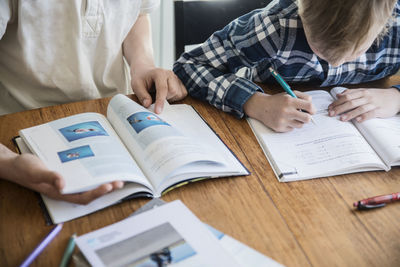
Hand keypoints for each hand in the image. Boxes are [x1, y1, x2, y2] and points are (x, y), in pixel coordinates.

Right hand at [6, 153, 123, 204]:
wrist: (15, 164)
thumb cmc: (24, 169)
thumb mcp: (36, 171)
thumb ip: (49, 177)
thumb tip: (62, 185)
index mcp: (59, 193)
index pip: (82, 197)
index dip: (96, 194)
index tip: (108, 186)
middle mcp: (66, 190)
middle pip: (89, 193)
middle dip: (106, 189)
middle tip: (120, 182)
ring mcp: (67, 183)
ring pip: (88, 186)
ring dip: (103, 183)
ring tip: (116, 178)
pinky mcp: (68, 175)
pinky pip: (84, 178)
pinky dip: (94, 175)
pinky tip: (101, 169)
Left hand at [130, 66, 186, 113]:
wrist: (146, 72)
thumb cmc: (141, 79)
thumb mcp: (136, 86)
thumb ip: (142, 95)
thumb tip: (148, 105)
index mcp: (159, 73)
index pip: (163, 88)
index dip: (160, 101)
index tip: (158, 111)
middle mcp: (170, 74)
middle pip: (173, 91)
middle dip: (165, 99)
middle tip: (155, 97)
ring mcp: (176, 78)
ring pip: (178, 94)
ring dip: (170, 98)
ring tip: (161, 94)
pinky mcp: (181, 83)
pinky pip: (182, 94)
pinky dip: (175, 98)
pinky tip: (167, 95)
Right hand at [244, 91, 315, 131]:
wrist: (261, 107)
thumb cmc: (277, 100)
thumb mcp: (289, 94)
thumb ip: (303, 97)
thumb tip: (312, 108)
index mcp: (290, 101)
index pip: (309, 106)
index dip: (313, 109)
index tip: (312, 111)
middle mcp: (286, 111)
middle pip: (307, 119)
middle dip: (307, 118)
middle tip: (304, 116)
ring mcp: (282, 120)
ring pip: (300, 125)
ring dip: (298, 121)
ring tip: (292, 117)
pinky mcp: (279, 128)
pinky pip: (291, 129)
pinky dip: (290, 125)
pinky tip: (284, 120)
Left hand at [328, 88, 399, 121]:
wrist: (395, 97)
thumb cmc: (377, 95)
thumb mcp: (364, 91)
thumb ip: (351, 93)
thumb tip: (338, 95)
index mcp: (361, 92)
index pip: (346, 96)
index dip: (337, 102)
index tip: (329, 108)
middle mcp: (366, 97)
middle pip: (350, 102)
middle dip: (340, 108)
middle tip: (331, 114)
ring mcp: (373, 103)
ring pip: (360, 108)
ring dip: (350, 114)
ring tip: (342, 119)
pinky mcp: (379, 110)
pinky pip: (371, 113)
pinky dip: (364, 117)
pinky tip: (358, 121)